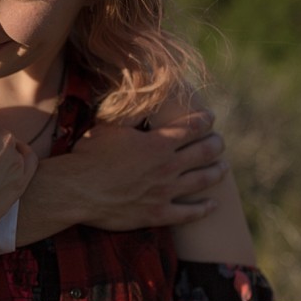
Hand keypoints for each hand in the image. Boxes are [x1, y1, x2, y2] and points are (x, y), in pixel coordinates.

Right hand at [69, 109, 226, 230]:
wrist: (77, 191)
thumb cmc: (89, 155)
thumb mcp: (109, 125)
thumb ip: (131, 109)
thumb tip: (141, 86)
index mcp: (158, 142)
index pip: (192, 128)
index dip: (204, 121)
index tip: (210, 118)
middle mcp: (168, 166)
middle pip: (204, 152)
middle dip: (216, 144)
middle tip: (220, 142)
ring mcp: (165, 192)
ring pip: (202, 180)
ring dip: (216, 172)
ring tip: (223, 168)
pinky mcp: (158, 214)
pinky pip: (190, 213)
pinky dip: (204, 208)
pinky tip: (212, 205)